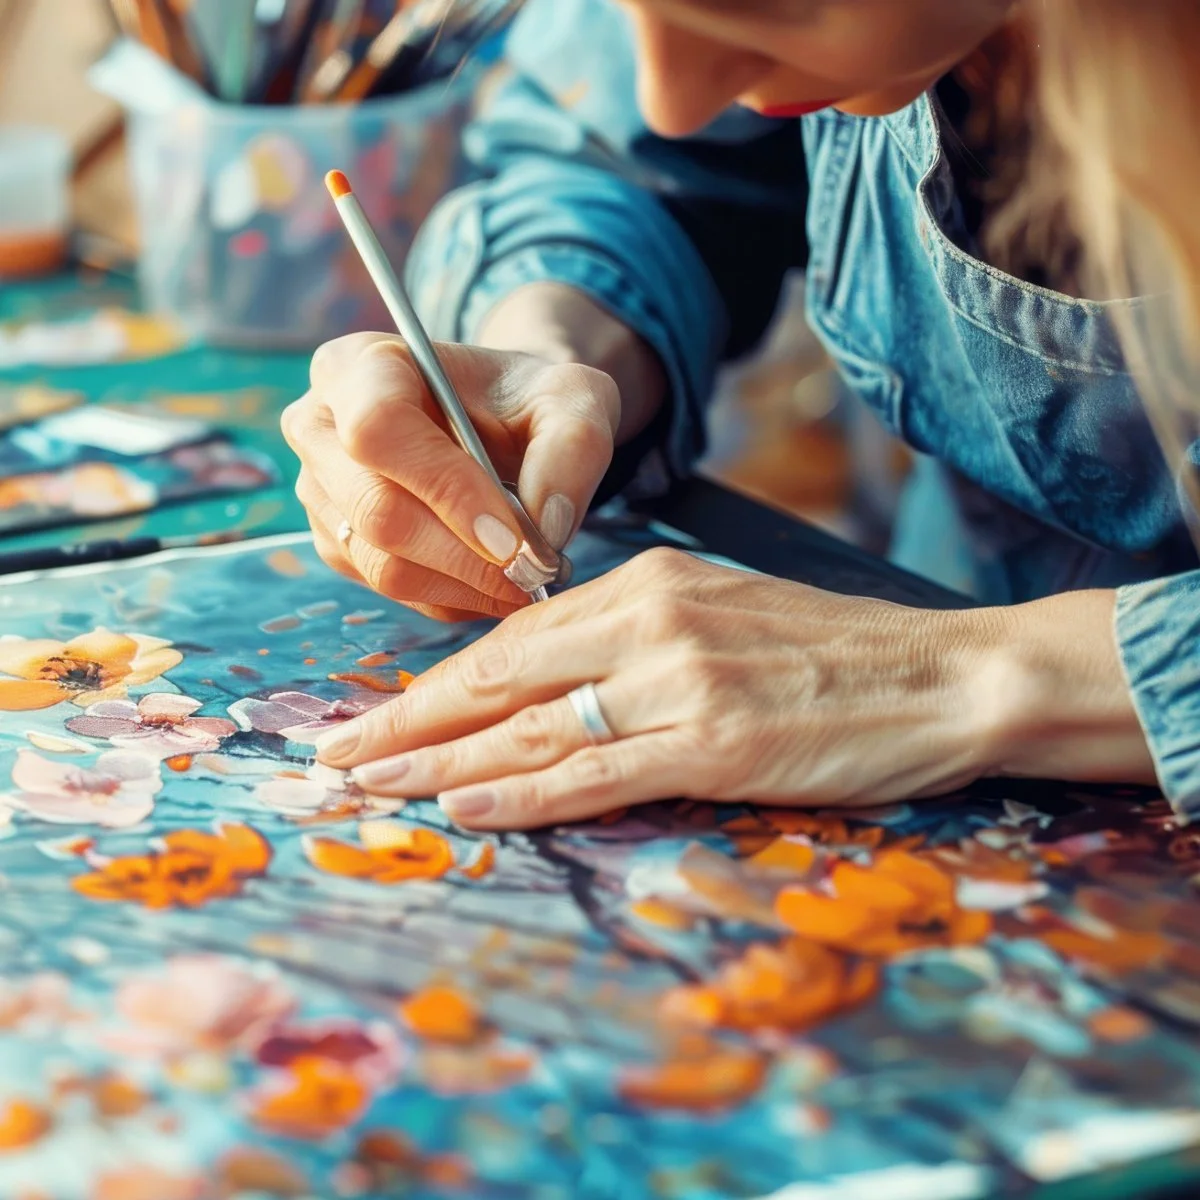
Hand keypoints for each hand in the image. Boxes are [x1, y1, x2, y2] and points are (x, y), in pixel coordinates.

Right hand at [283, 332, 619, 621]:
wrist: (501, 422)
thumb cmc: (526, 400)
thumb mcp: (571, 400)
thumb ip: (571, 450)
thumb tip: (546, 527)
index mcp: (361, 365)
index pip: (380, 429)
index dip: (447, 490)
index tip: (514, 537)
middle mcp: (320, 427)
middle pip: (376, 510)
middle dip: (465, 555)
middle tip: (534, 570)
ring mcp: (321, 491)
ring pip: (382, 563)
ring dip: (466, 585)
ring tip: (527, 577)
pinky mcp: (337, 543)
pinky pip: (391, 591)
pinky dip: (454, 597)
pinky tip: (496, 582)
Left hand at [315, 548, 1004, 828]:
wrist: (945, 673)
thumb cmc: (837, 653)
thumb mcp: (725, 615)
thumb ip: (639, 638)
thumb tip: (559, 681)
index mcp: (651, 581)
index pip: (515, 634)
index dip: (436, 680)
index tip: (378, 712)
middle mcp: (652, 618)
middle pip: (500, 675)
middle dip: (407, 721)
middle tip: (333, 754)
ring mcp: (681, 679)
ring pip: (531, 724)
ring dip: (438, 761)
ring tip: (368, 788)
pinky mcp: (714, 740)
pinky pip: (593, 770)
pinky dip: (521, 791)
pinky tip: (464, 806)